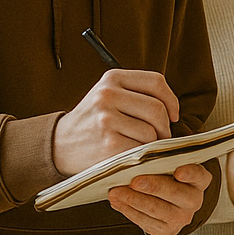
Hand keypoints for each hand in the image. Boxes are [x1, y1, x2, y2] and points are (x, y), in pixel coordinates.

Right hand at [54, 70, 179, 175]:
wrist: (58, 145)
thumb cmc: (93, 121)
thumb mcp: (109, 95)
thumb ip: (138, 94)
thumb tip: (174, 110)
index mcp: (112, 79)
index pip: (156, 82)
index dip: (171, 100)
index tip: (173, 114)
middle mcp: (108, 95)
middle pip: (158, 109)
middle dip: (165, 127)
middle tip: (159, 136)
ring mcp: (107, 119)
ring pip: (152, 131)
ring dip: (152, 143)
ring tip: (138, 145)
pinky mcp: (108, 143)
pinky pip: (141, 149)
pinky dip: (141, 155)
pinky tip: (129, 154)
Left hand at [108, 163, 212, 234]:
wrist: (166, 202)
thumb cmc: (167, 178)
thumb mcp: (171, 166)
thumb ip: (162, 161)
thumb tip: (141, 156)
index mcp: (199, 180)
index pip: (198, 175)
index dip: (189, 173)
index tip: (178, 172)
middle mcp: (193, 200)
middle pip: (175, 193)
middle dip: (153, 187)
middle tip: (135, 181)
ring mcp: (180, 217)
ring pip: (156, 209)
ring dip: (134, 200)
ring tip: (117, 192)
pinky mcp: (165, 230)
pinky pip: (145, 221)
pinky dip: (128, 210)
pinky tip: (118, 202)